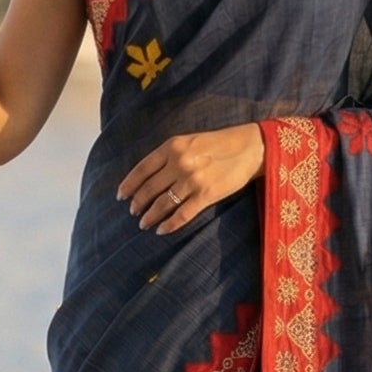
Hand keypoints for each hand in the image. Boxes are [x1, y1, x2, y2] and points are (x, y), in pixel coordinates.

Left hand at [118, 124, 264, 233]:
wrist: (251, 148)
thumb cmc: (219, 144)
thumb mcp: (190, 141)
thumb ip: (170, 155)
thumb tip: (149, 176)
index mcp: (172, 146)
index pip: (142, 169)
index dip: (129, 184)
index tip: (121, 196)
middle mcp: (179, 163)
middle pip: (149, 189)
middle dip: (138, 203)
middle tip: (132, 211)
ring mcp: (192, 180)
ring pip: (162, 204)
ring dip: (150, 216)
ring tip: (143, 223)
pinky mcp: (206, 195)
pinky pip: (182, 214)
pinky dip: (169, 224)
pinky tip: (161, 230)